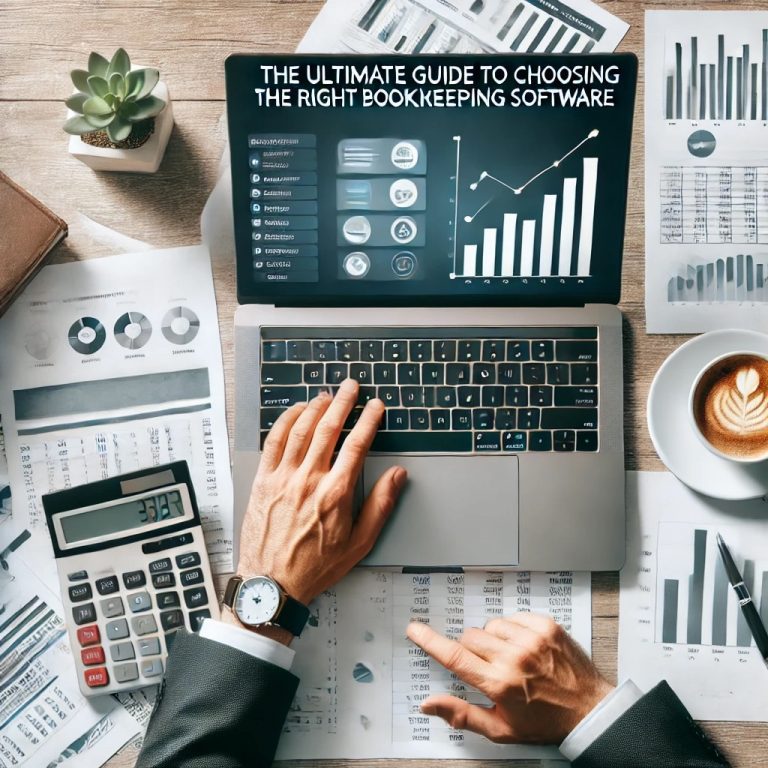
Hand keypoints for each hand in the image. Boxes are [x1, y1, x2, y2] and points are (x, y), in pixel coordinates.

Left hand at [237, 378, 406, 606]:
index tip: (376, 406)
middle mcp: (309, 480)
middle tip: (352, 386)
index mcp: (336, 494)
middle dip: (343, 402)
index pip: (357, 444)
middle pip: (329, 428)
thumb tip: (398, 475)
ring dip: (316, 407)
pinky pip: (274, 442)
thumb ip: (380, 505)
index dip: (369, 420)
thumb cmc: (315, 567)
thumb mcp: (359, 543)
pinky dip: (285, 421)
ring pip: (301, 430)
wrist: (272, 584)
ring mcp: (283, 478)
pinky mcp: (263, 481)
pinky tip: (295, 412)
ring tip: (327, 395)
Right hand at [407, 613, 612, 744]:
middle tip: (487, 667)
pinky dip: (514, 629)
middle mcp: (514, 658)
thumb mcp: (501, 729)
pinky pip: (513, 617)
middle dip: (471, 650)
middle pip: (470, 638)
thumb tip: (429, 704)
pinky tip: (525, 647)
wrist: (589, 709)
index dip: (430, 641)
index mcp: (499, 684)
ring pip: (491, 626)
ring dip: (494, 639)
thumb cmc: (545, 722)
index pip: (454, 657)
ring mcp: (531, 639)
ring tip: (511, 658)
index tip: (415, 629)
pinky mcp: (546, 626)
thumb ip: (461, 714)